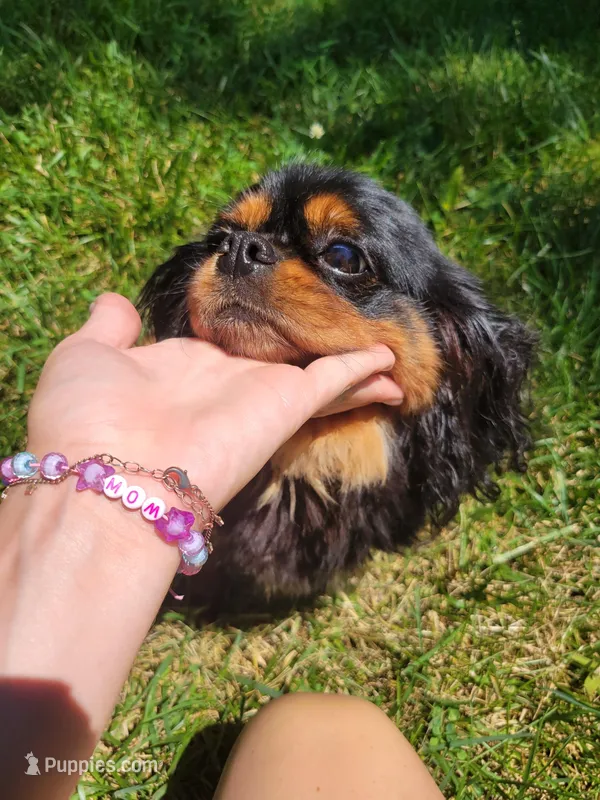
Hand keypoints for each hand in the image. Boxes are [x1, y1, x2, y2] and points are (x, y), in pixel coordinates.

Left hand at [27, 293, 402, 509]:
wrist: (106, 480)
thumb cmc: (86, 419)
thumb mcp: (85, 356)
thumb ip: (108, 326)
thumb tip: (114, 300)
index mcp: (181, 368)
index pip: (229, 345)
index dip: (255, 331)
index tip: (272, 317)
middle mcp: (225, 383)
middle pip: (283, 360)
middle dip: (313, 350)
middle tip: (346, 334)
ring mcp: (258, 396)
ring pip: (317, 374)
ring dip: (352, 366)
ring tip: (389, 354)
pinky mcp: (286, 404)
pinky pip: (332, 380)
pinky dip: (360, 369)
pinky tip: (388, 361)